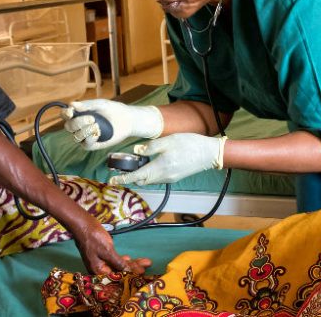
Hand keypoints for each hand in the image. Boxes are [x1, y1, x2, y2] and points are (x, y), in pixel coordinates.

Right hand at [61, 99, 163, 149]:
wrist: (127, 120)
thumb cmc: (113, 109)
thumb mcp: (101, 104)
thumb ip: (87, 105)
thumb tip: (71, 104)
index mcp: (79, 114)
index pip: (65, 115)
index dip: (65, 113)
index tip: (71, 112)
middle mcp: (79, 126)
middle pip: (69, 126)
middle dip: (78, 122)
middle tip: (92, 118)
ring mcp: (85, 136)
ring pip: (76, 136)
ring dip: (86, 130)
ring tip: (98, 125)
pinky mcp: (92, 144)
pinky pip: (85, 144)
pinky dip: (90, 138)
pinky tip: (98, 133)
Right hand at [72, 217, 151, 273]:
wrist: (84, 225)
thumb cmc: (94, 238)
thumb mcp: (107, 250)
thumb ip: (118, 262)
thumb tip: (129, 272)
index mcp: (98, 272)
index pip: (118, 277)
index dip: (131, 275)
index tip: (143, 272)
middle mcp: (100, 270)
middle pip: (120, 271)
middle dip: (134, 268)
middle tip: (148, 265)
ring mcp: (101, 263)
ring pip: (119, 265)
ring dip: (131, 263)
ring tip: (145, 261)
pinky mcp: (103, 256)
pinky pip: (115, 260)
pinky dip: (123, 260)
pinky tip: (130, 259)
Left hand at [109, 133, 226, 185]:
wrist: (208, 153)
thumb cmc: (189, 144)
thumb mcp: (168, 141)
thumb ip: (151, 147)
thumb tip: (136, 151)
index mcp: (160, 167)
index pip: (137, 176)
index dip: (123, 178)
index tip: (112, 179)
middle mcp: (164, 176)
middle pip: (142, 181)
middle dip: (131, 177)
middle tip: (122, 169)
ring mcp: (170, 178)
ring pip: (149, 180)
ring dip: (140, 175)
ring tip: (135, 165)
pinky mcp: (175, 177)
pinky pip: (157, 178)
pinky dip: (149, 174)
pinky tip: (150, 164)